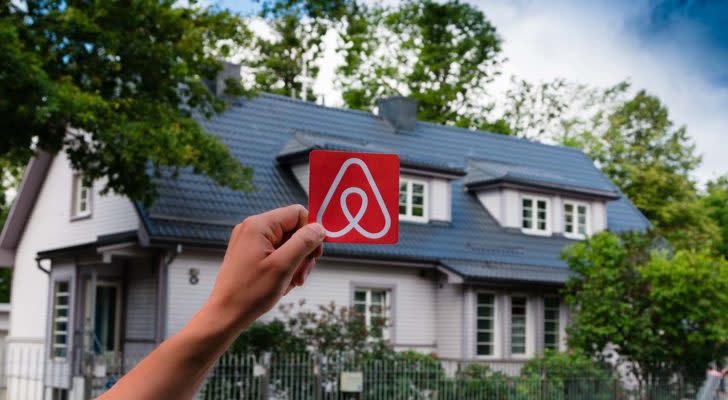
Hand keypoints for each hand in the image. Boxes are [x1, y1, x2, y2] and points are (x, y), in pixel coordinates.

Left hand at [209, 204, 324, 328]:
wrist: (225, 315)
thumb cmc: (250, 292)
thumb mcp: (283, 265)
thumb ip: (304, 242)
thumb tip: (320, 228)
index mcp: (259, 225)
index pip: (297, 213)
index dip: (311, 231)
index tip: (316, 254)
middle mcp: (253, 228)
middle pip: (293, 229)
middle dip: (303, 252)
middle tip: (302, 274)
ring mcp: (250, 241)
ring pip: (287, 244)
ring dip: (296, 263)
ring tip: (292, 282)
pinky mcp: (250, 254)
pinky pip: (276, 253)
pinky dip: (285, 267)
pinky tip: (282, 284)